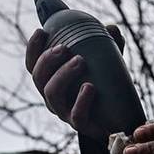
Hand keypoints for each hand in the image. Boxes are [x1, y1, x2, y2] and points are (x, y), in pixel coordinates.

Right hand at [25, 25, 123, 139]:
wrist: (120, 120)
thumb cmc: (106, 86)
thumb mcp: (106, 62)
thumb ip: (107, 45)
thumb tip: (111, 27)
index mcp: (52, 80)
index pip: (34, 65)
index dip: (33, 48)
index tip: (41, 31)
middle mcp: (54, 97)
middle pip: (38, 79)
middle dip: (47, 60)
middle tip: (64, 48)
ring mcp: (65, 113)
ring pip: (52, 95)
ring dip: (63, 74)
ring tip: (80, 61)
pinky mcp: (82, 125)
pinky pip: (77, 116)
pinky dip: (81, 100)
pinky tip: (90, 87)